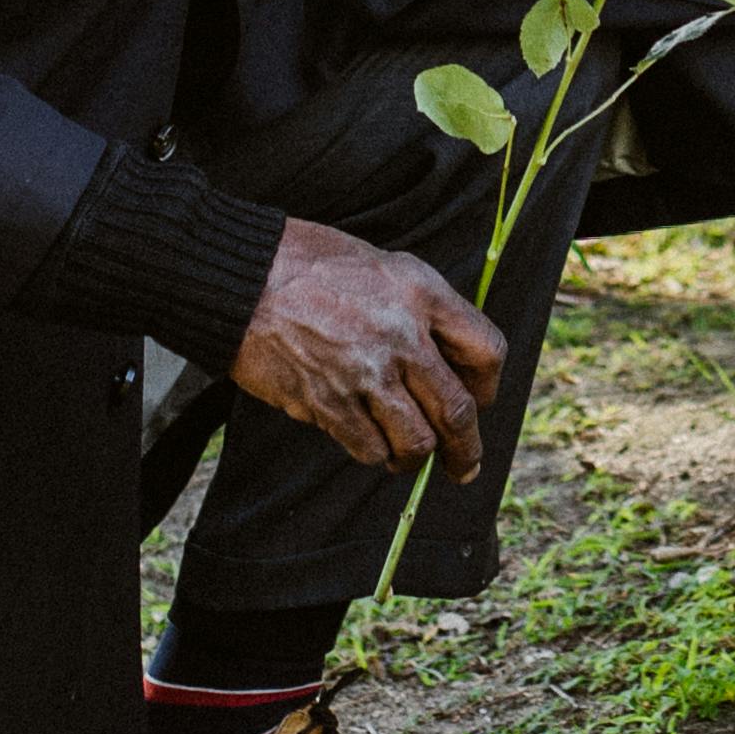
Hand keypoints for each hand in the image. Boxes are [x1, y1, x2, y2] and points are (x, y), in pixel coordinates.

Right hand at [228, 219, 505, 475]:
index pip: (487, 351)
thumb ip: (425, 311)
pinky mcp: (327, 401)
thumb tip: (449, 367)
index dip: (489, 386)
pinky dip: (373, 452)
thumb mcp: (386, 267)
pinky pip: (368, 448)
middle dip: (465, 450)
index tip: (480, 402)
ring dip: (414, 457)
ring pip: (415, 442)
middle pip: (457, 411)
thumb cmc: (313, 267)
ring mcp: (364, 372)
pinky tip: (367, 440)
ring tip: (405, 456)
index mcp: (422, 293)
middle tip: (463, 467)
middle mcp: (401, 334)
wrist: (245, 278)